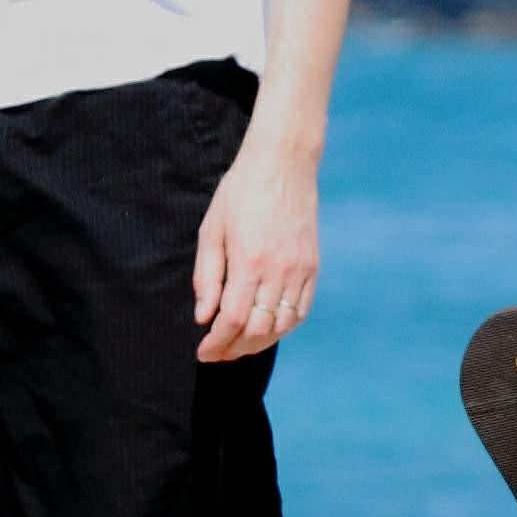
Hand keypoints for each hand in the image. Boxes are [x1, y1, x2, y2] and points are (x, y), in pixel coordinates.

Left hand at [194, 130, 318, 362]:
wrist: (283, 163)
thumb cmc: (241, 192)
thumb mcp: (212, 229)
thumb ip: (206, 276)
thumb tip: (203, 317)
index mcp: (248, 260)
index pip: (232, 320)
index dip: (217, 343)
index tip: (203, 352)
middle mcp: (278, 270)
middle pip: (258, 329)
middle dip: (234, 348)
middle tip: (217, 353)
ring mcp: (300, 269)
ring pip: (282, 325)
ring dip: (259, 342)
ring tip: (240, 345)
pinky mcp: (313, 265)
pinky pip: (301, 310)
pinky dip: (284, 327)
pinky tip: (268, 329)